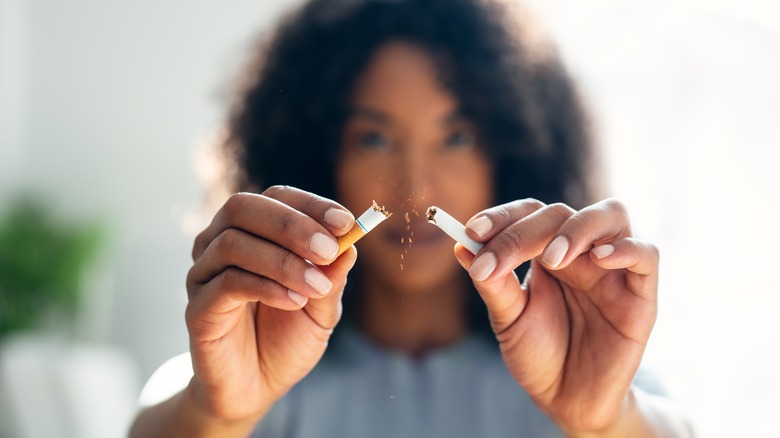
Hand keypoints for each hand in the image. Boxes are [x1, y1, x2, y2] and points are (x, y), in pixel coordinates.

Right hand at [185, 186, 357, 422]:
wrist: (255, 389)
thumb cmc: (286, 340)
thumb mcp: (321, 310)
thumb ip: (332, 278)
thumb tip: (350, 244)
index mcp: (254, 233)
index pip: (277, 198)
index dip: (311, 205)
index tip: (345, 223)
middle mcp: (220, 243)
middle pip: (243, 207)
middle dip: (292, 225)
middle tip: (328, 249)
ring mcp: (204, 274)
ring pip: (233, 242)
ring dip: (283, 261)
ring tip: (317, 287)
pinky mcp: (197, 307)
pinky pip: (227, 282)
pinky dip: (266, 286)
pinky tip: (294, 302)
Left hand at [455, 198, 657, 433]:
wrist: (567, 400)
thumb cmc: (538, 354)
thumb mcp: (509, 319)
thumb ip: (492, 284)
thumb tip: (462, 247)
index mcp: (546, 251)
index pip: (528, 214)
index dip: (502, 217)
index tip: (472, 231)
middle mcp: (580, 251)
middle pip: (560, 213)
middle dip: (524, 232)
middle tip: (497, 260)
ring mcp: (612, 269)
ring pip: (611, 215)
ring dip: (578, 228)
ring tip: (552, 257)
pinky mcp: (641, 295)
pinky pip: (647, 255)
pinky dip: (626, 249)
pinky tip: (598, 259)